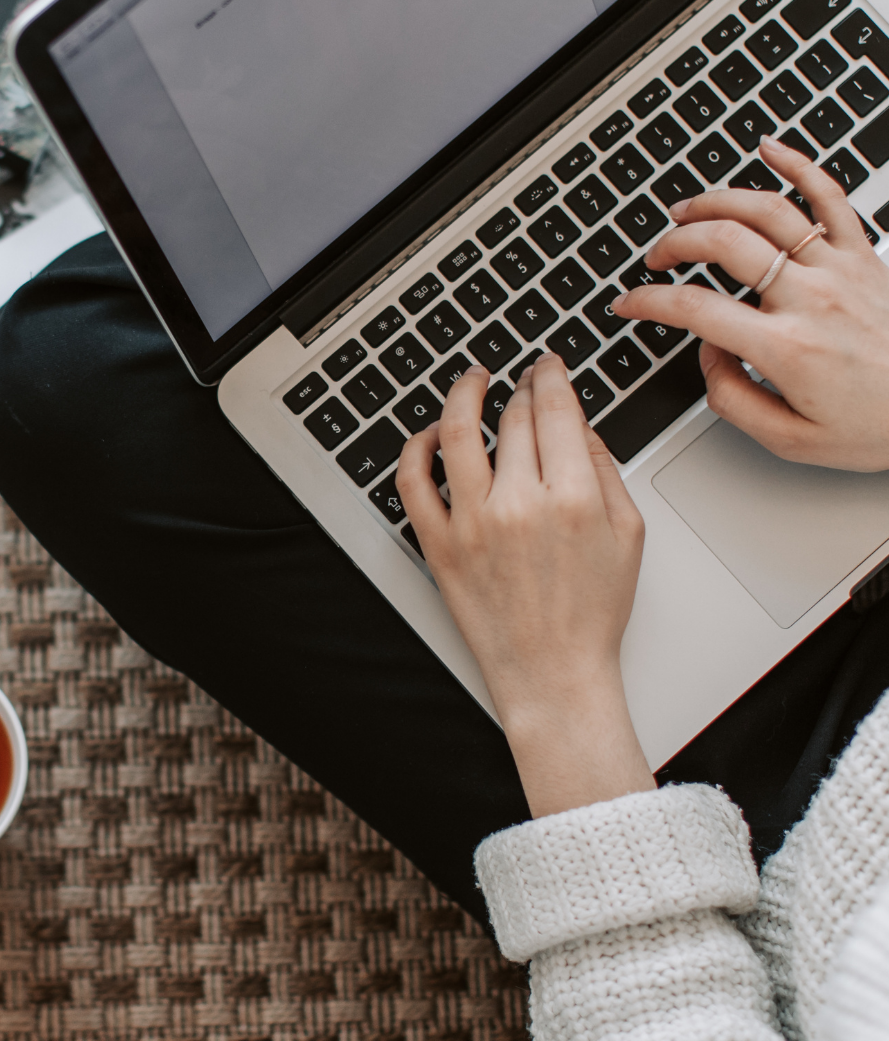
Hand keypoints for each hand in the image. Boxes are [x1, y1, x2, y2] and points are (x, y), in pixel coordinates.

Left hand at [396, 357, 652, 817]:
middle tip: (522, 379)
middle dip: (520, 388)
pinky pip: (413, 482)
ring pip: (458, 432)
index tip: (548, 365)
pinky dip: (417, 448)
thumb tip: (578, 424)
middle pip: (513, 418)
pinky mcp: (439, 545)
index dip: (550, 375)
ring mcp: (472, 523)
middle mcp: (519, 504)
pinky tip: (432, 434)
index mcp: (572, 497)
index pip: (555, 409)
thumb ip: (605, 469)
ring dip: (463, 394)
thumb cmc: (592, 613)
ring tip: (471, 381)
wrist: (553, 675)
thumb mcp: (628, 534)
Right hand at [613, 136, 888, 470]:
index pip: (695, 309)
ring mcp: (840, 269)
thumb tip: (708, 356)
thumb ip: (733, 399)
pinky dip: (798, 163)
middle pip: (724, 242)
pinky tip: (769, 150)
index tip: (630, 302)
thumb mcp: (790, 440)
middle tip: (658, 257)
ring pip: (766, 209)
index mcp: (787, 348)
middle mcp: (812, 299)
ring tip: (688, 210)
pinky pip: (830, 194)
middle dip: (675, 243)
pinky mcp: (864, 255)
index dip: (648, 302)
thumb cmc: (876, 425)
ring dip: (716, 201)